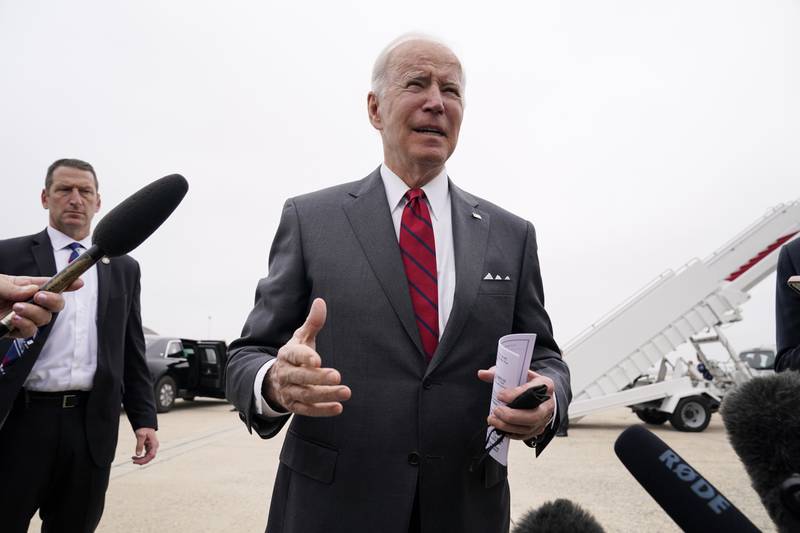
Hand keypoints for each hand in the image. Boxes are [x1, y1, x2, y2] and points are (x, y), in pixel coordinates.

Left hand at [0, 274, 83, 337]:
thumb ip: (13, 286)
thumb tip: (32, 290)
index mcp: (24, 287)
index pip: (50, 284)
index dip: (67, 283)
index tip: (79, 283)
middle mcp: (27, 303)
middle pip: (55, 304)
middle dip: (53, 300)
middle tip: (40, 297)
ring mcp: (24, 318)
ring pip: (44, 318)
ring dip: (34, 313)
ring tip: (17, 308)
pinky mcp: (15, 331)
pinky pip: (30, 332)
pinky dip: (26, 325)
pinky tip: (15, 319)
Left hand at [132, 427, 158, 464]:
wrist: (145, 424)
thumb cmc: (143, 428)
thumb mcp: (140, 436)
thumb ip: (139, 445)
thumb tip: (138, 454)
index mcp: (154, 444)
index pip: (151, 455)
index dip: (144, 460)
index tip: (136, 461)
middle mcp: (154, 446)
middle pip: (150, 457)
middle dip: (142, 461)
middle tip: (133, 461)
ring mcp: (152, 447)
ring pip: (148, 457)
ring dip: (141, 459)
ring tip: (133, 459)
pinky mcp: (149, 447)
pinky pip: (146, 454)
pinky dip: (141, 457)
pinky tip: (135, 457)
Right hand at [263, 298, 350, 416]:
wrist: (275, 380)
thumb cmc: (296, 354)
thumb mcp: (302, 338)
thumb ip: (312, 322)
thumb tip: (320, 301)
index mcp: (287, 354)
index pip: (294, 355)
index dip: (305, 357)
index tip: (318, 360)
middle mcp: (285, 373)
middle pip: (300, 377)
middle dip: (318, 378)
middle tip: (338, 376)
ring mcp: (288, 391)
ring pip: (305, 395)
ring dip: (325, 395)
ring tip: (346, 392)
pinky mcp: (293, 406)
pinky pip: (306, 410)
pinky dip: (321, 410)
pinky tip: (338, 408)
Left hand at [478, 367, 554, 440]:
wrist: (540, 393)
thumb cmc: (527, 382)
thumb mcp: (517, 373)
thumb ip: (500, 373)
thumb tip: (482, 374)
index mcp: (545, 385)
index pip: (532, 391)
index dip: (516, 394)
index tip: (500, 395)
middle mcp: (548, 404)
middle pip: (534, 415)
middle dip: (512, 416)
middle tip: (496, 411)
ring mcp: (545, 418)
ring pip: (528, 428)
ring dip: (508, 426)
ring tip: (492, 420)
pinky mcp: (539, 429)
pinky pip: (525, 435)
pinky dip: (511, 433)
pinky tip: (499, 428)